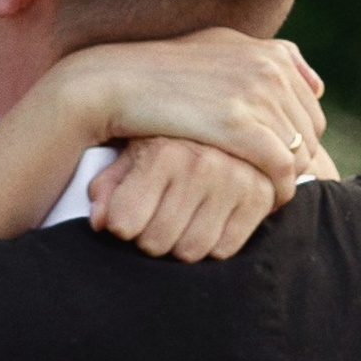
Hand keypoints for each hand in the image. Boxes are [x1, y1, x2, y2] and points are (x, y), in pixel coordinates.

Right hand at [57, 27, 325, 203]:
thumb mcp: (218, 47)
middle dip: (296, 161)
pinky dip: (279, 190)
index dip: (297, 141)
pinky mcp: (238, 125)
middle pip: (310, 132)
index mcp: (270, 54)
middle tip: (271, 185)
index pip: (311, 109)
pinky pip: (281, 168)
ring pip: (299, 153)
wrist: (115, 83)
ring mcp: (255, 96)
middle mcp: (269, 70)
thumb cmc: (162, 71)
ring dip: (286, 179)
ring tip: (264, 196)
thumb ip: (270, 58)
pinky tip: (263, 203)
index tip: (276, 163)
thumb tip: (319, 84)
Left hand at [90, 137, 279, 261]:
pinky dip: (213, 243)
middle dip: (148, 238)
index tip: (125, 217)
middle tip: (153, 221)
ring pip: (191, 250)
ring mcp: (236, 180)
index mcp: (162, 152)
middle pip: (155, 243)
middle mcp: (201, 165)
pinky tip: (209, 219)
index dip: (120, 226)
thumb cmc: (166, 136)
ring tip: (180, 221)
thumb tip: (99, 221)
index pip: (124, 225)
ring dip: (180, 244)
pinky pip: (224, 248)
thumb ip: (109, 185)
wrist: (224, 110)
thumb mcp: (131, 151)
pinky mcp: (261, 194)